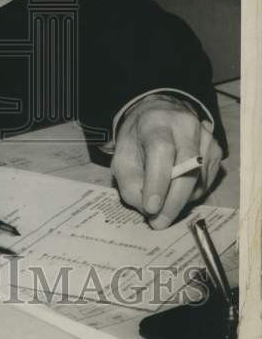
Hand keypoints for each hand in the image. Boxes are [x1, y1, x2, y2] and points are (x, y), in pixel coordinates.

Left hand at [111, 93, 221, 228]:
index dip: (157, 182)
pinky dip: (190, 194)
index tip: (151, 208)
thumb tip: (149, 209)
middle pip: (187, 168)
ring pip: (198, 180)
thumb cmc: (138, 139)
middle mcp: (186, 125)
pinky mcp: (216, 151)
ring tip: (162, 202)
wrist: (158, 116)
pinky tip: (175, 189)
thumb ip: (130, 184)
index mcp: (156, 121)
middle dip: (173, 201)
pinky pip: (206, 182)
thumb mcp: (122, 157)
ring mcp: (206, 137)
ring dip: (180, 199)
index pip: (161, 150)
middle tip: (159, 222)